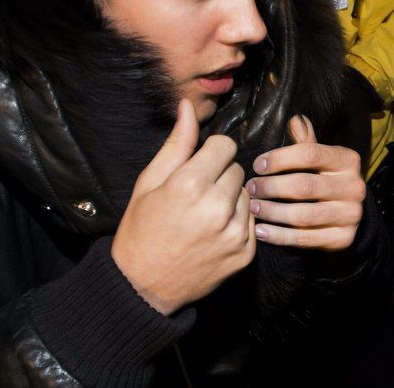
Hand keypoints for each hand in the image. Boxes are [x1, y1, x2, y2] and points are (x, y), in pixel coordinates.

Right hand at [111, 100, 254, 314]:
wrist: (142, 286)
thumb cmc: (141, 229)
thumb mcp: (150, 182)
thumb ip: (176, 143)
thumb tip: (188, 106)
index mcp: (189, 185)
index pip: (225, 145)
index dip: (211, 152)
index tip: (198, 165)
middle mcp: (216, 208)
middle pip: (238, 169)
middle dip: (220, 174)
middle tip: (198, 193)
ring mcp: (234, 233)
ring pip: (246, 194)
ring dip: (230, 198)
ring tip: (204, 214)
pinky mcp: (245, 254)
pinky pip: (251, 220)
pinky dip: (236, 222)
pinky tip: (213, 232)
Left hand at [246, 115, 364, 250]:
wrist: (347, 214)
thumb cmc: (325, 178)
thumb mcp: (320, 158)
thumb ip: (306, 141)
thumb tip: (295, 120)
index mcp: (348, 160)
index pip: (310, 154)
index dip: (280, 158)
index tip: (257, 165)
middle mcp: (354, 187)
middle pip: (305, 185)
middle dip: (271, 187)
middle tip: (250, 188)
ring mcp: (350, 215)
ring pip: (303, 215)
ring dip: (272, 212)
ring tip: (252, 208)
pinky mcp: (343, 239)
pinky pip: (305, 239)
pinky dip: (279, 236)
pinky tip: (261, 231)